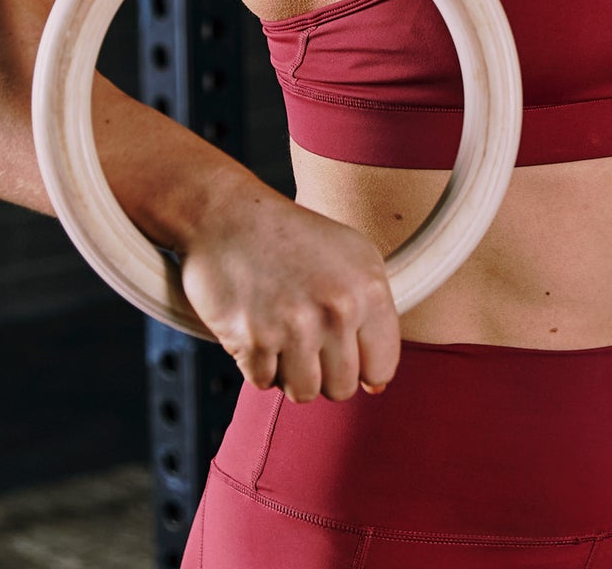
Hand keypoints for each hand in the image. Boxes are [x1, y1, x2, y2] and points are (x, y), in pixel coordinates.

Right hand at [176, 184, 401, 401]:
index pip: (382, 366)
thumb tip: (378, 383)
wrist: (229, 217)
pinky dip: (259, 365)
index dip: (365, 369)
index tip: (348, 354)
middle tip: (308, 339)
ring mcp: (295, 326)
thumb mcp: (353, 258)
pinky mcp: (254, 340)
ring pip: (305, 393)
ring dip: (292, 373)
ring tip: (284, 334)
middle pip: (343, 388)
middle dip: (326, 373)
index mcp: (369, 288)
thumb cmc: (295, 238)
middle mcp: (338, 309)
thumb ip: (374, 314)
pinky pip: (265, 383)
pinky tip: (258, 327)